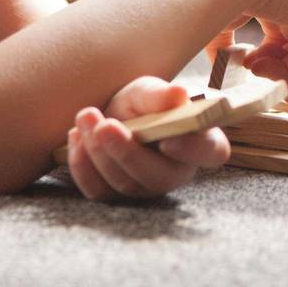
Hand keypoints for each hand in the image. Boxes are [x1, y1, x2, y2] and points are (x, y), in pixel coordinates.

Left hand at [66, 76, 229, 201]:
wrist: (111, 115)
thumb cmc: (141, 104)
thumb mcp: (149, 91)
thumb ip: (160, 95)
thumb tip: (179, 95)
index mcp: (200, 141)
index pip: (211, 152)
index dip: (192, 150)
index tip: (168, 141)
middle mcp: (177, 171)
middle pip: (159, 176)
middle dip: (128, 153)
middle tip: (105, 126)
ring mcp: (146, 188)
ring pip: (125, 183)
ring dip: (100, 151)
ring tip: (86, 117)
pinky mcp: (116, 196)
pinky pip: (98, 190)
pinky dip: (82, 164)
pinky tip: (76, 136)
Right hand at [202, 0, 287, 100]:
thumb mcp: (222, 24)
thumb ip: (225, 46)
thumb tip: (225, 67)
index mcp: (274, 2)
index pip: (278, 39)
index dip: (266, 61)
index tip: (248, 72)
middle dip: (273, 68)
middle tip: (253, 72)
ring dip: (283, 75)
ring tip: (259, 71)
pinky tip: (287, 89)